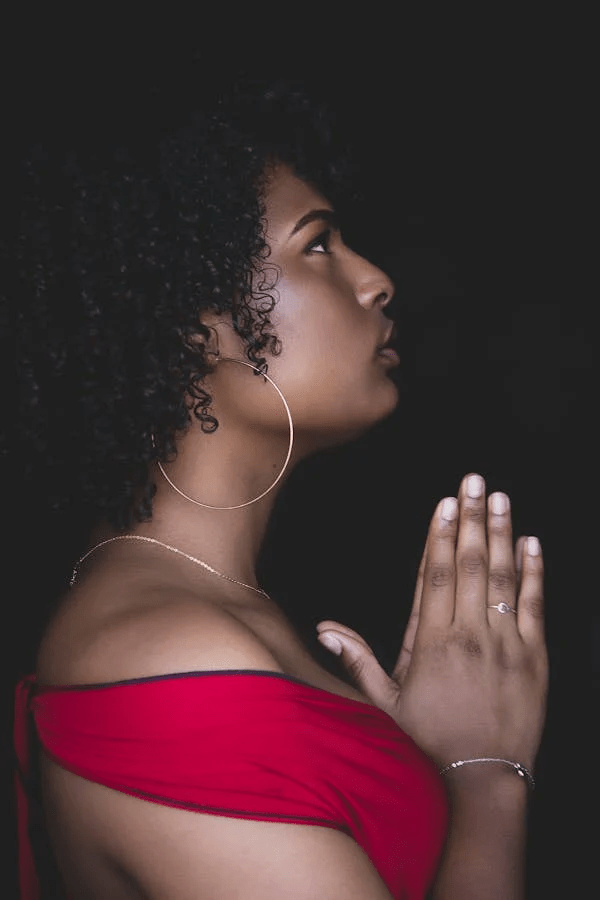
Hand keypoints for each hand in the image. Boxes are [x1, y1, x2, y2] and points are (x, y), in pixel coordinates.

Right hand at [317, 474, 547, 770]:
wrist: (479, 781)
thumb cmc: (428, 742)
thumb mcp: (384, 703)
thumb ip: (357, 659)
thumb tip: (325, 627)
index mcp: (433, 642)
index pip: (437, 575)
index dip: (441, 535)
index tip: (445, 503)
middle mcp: (469, 635)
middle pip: (471, 565)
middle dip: (471, 518)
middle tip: (474, 480)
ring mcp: (506, 645)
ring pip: (504, 578)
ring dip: (502, 534)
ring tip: (499, 498)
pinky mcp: (534, 659)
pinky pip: (535, 607)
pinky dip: (535, 573)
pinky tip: (532, 544)